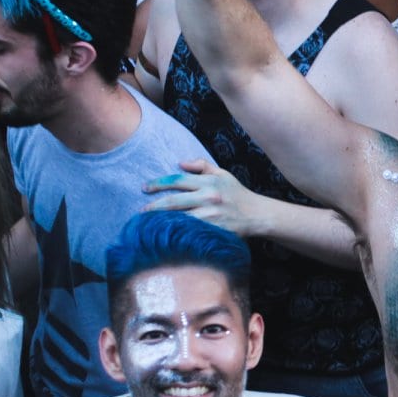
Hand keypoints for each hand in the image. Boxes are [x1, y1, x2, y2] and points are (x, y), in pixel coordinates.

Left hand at [145, 160, 269, 236]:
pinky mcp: (213, 230)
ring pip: (179, 218)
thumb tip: (179, 163)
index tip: (145, 188)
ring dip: (161, 222)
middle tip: (141, 211)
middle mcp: (209, 197)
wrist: (256, 215)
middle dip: (153, 206)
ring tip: (147, 225)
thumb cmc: (236, 194)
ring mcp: (211, 215)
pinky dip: (176, 232)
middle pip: (173, 201)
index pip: (177, 180)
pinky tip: (165, 234)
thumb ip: (201, 166)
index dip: (158, 184)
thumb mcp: (222, 174)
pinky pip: (189, 231)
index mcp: (209, 182)